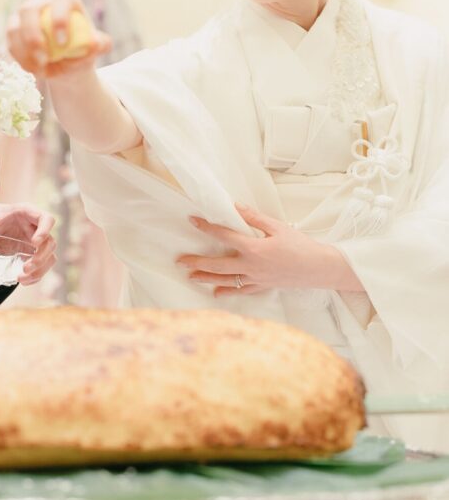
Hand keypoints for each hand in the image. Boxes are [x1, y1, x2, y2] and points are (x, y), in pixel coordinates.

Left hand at [0, 202, 55, 285]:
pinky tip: (23, 281)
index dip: (45, 230)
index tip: (34, 243)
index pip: (46, 219)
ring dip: (40, 269)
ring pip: (49, 257)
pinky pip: (42, 267)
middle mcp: (35, 228)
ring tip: (21, 277)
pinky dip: (36, 276)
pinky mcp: (32, 254)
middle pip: (50, 242)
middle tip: (26, 267)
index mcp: (27, 214)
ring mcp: (36, 242)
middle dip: (40, 257)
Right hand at [6, 0, 111, 79]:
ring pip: (14, 26)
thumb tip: (96, 43)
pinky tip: (32, 70)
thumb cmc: (82, 51)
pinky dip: (19, 57)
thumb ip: (101, 44)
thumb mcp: (95, 49)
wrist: (67, 63)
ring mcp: (24, 13)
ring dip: (24, 50)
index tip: (63, 43)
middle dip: (33, 35)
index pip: (61, 0)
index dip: (60, 19)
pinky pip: (10, 41)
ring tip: (40, 69)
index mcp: (66, 0)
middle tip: (44, 58)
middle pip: (29, 9)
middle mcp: (42, 0)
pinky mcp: (13, 28)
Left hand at [177, 203, 364, 294]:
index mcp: (255, 248)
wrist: (320, 268)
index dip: (207, 227)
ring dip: (207, 278)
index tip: (192, 220)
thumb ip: (253, 218)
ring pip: (226, 281)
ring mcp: (257, 279)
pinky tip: (215, 293)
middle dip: (197, 262)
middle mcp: (252, 267)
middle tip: (180, 260)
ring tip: (190, 276)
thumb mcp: (278, 226)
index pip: (225, 235)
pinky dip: (228, 293)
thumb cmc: (301, 245)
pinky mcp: (263, 287)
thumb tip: (234, 206)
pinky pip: (242, 291)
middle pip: (219, 265)